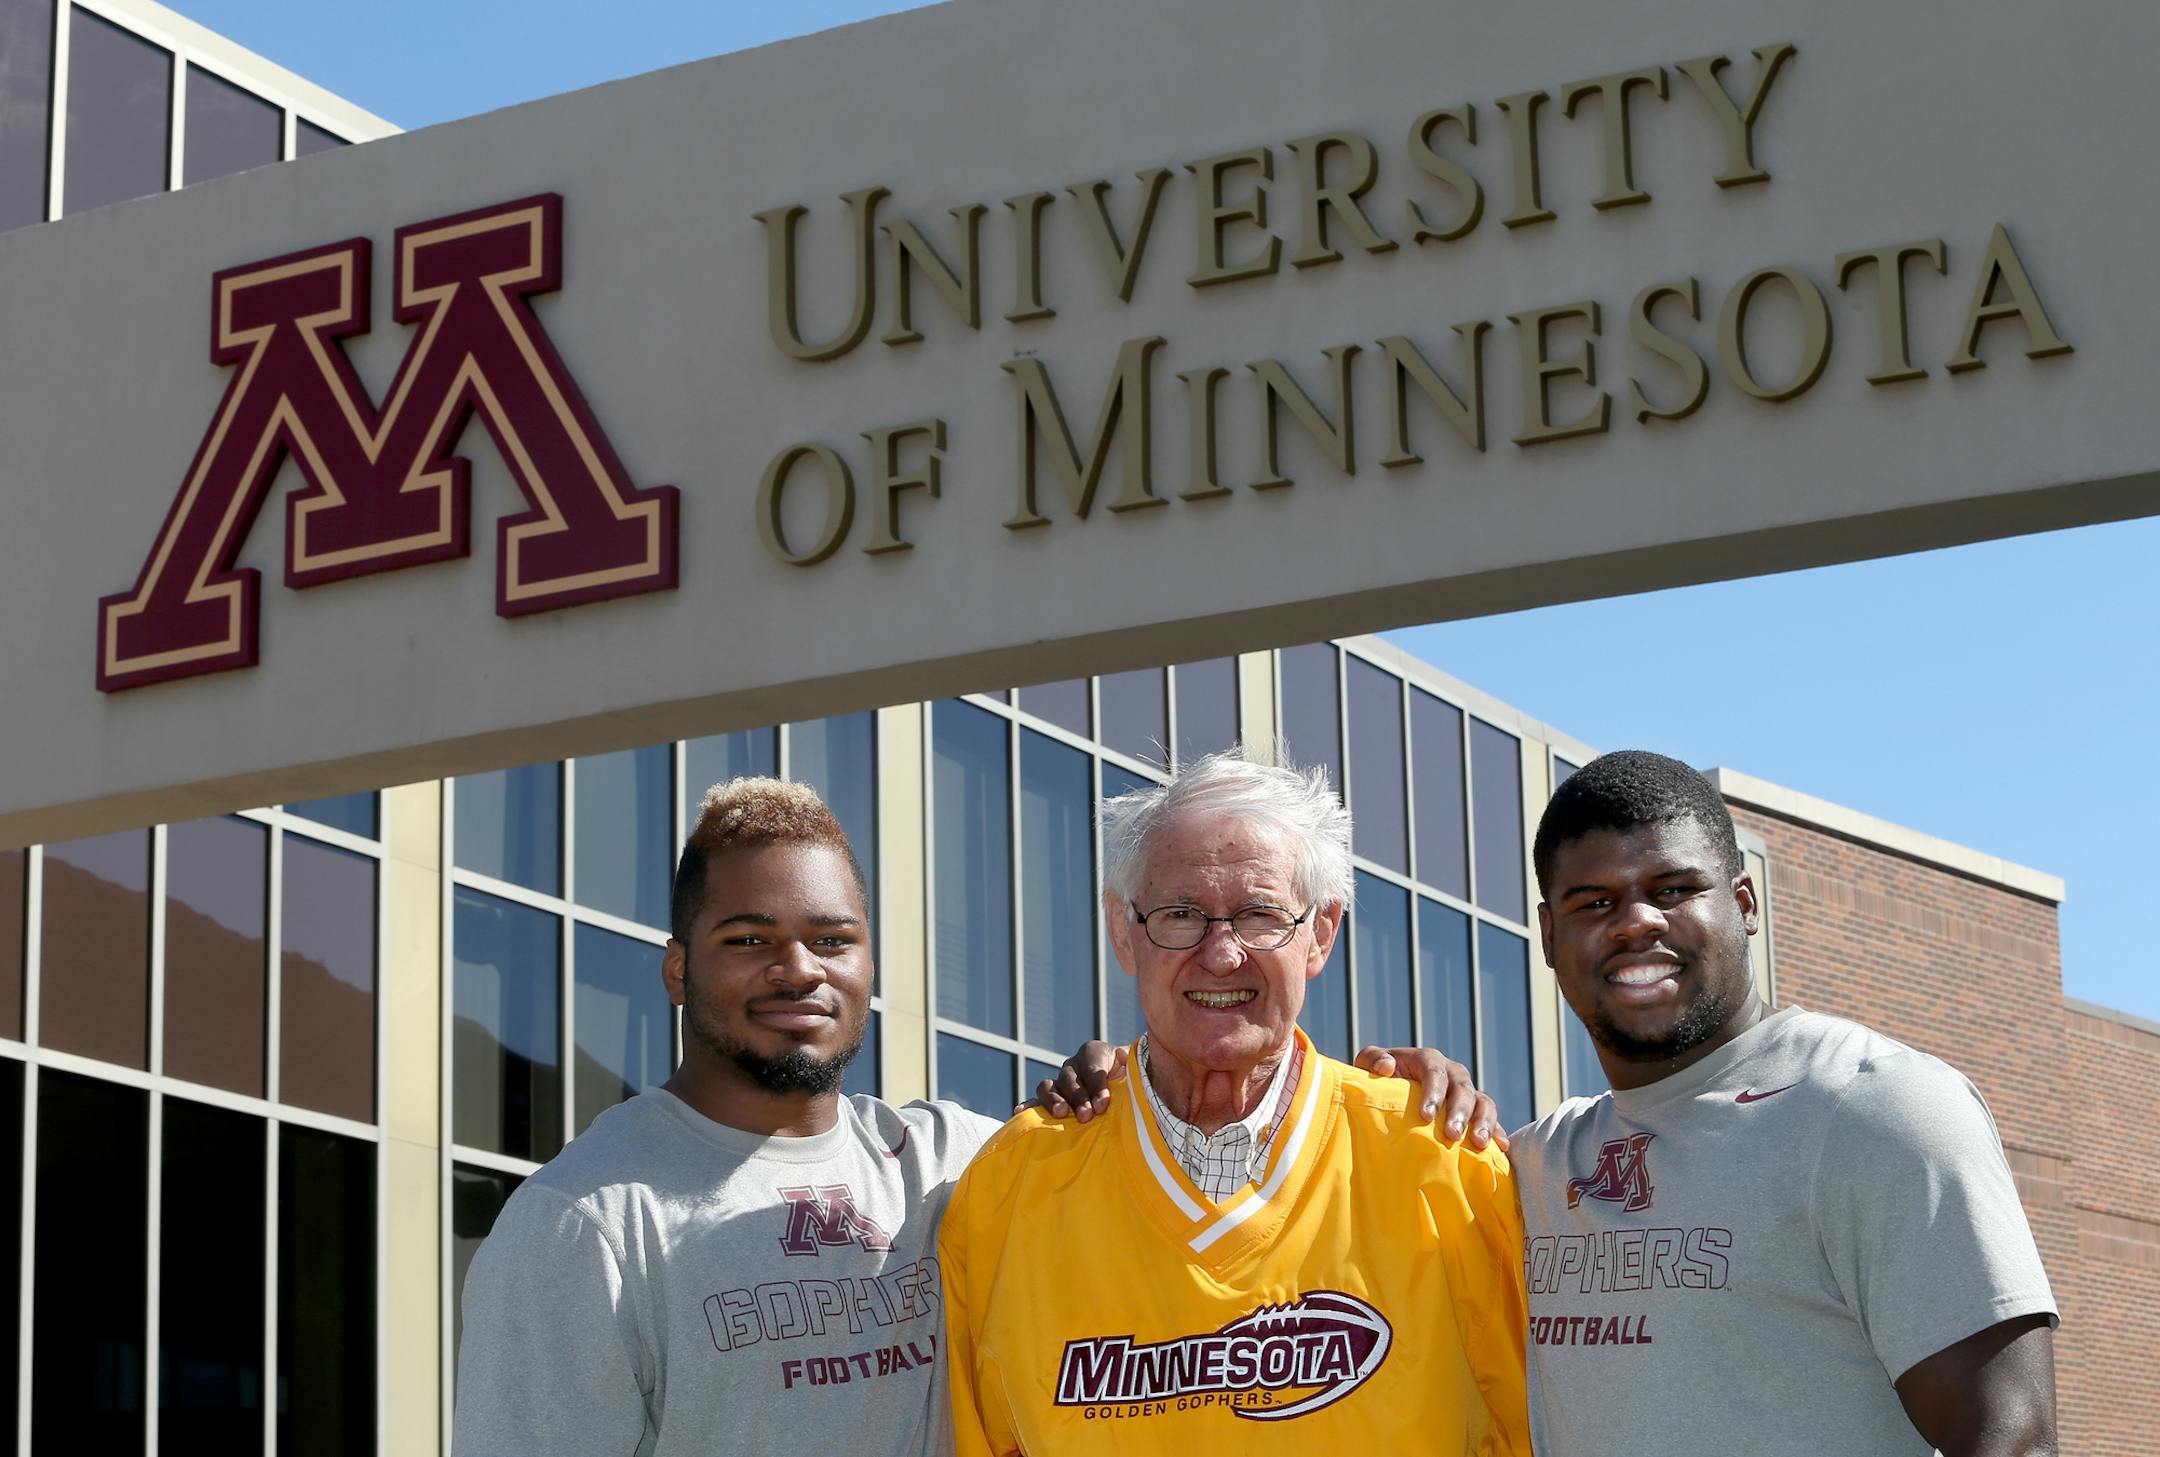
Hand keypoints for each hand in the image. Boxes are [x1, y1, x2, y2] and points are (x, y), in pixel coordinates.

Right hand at [1024, 1041, 1126, 1121]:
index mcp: (1095, 1053)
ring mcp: (1060, 1082)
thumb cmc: (1134, 1080)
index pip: (1092, 1064)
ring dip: (1054, 1100)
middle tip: (1087, 1115)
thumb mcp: (1137, 1072)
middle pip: (1070, 1077)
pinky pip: (1036, 1101)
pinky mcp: (1051, 1099)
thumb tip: (1136, 1064)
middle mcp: (1074, 1065)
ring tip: (1062, 1114)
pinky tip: (1020, 1113)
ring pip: (1049, 1086)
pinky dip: (1028, 1106)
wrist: (1126, 1088)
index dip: (1097, 1083)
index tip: (1104, 1102)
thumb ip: (1136, 1070)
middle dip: (1079, 1096)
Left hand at [1354, 1045, 1508, 1150]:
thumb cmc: (1377, 1078)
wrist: (1390, 1092)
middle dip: (1459, 1112)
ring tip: (1479, 1143)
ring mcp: (1465, 1092)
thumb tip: (1387, 1067)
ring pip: (1482, 1101)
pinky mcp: (1474, 1111)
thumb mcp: (1367, 1064)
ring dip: (1484, 1121)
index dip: (1433, 1093)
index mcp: (1427, 1060)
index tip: (1427, 1116)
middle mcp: (1451, 1073)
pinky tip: (1500, 1148)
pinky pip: (1491, 1118)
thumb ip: (1372, 1059)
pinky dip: (1497, 1130)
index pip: (1434, 1072)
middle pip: (1462, 1088)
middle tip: (1452, 1136)